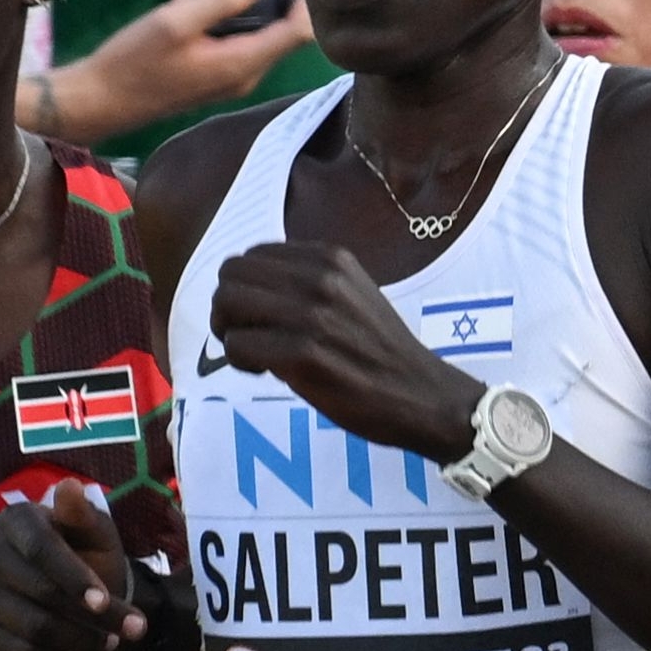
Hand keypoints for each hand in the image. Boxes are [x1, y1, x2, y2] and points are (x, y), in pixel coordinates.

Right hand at [0, 477, 144, 650]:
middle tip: (130, 629)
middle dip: (91, 616)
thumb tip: (69, 487)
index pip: (40, 548)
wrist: (88, 596)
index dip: (74, 577)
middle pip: (39, 592)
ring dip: (80, 640)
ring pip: (31, 627)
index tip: (104, 602)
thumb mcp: (99, 535)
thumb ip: (84, 516)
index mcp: (16, 521)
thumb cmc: (92, 556)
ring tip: (110, 640)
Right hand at [31, 0, 313, 143]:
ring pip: (240, 17)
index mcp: (243, 62)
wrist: (97, 99)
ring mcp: (221, 61)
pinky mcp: (198, 53)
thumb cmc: (136, 63)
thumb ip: (219, 1)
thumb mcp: (176, 24)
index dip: (307, 3)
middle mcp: (241, 66)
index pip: (297, 34)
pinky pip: (207, 15)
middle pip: (277, 27)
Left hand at [210, 242, 482, 459]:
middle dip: (228, 308)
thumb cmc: (383, 351)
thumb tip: (251, 287)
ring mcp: (312, 316)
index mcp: (332, 258)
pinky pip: (238, 346)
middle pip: (231, 275)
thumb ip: (311, 281)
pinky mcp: (302, 355)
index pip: (252, 255)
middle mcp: (321, 278)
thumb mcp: (355, 293)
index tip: (263, 316)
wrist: (423, 395)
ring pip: (227, 305)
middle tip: (246, 335)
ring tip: (256, 354)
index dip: (246, 287)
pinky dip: (241, 362)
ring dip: (230, 333)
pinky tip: (267, 372)